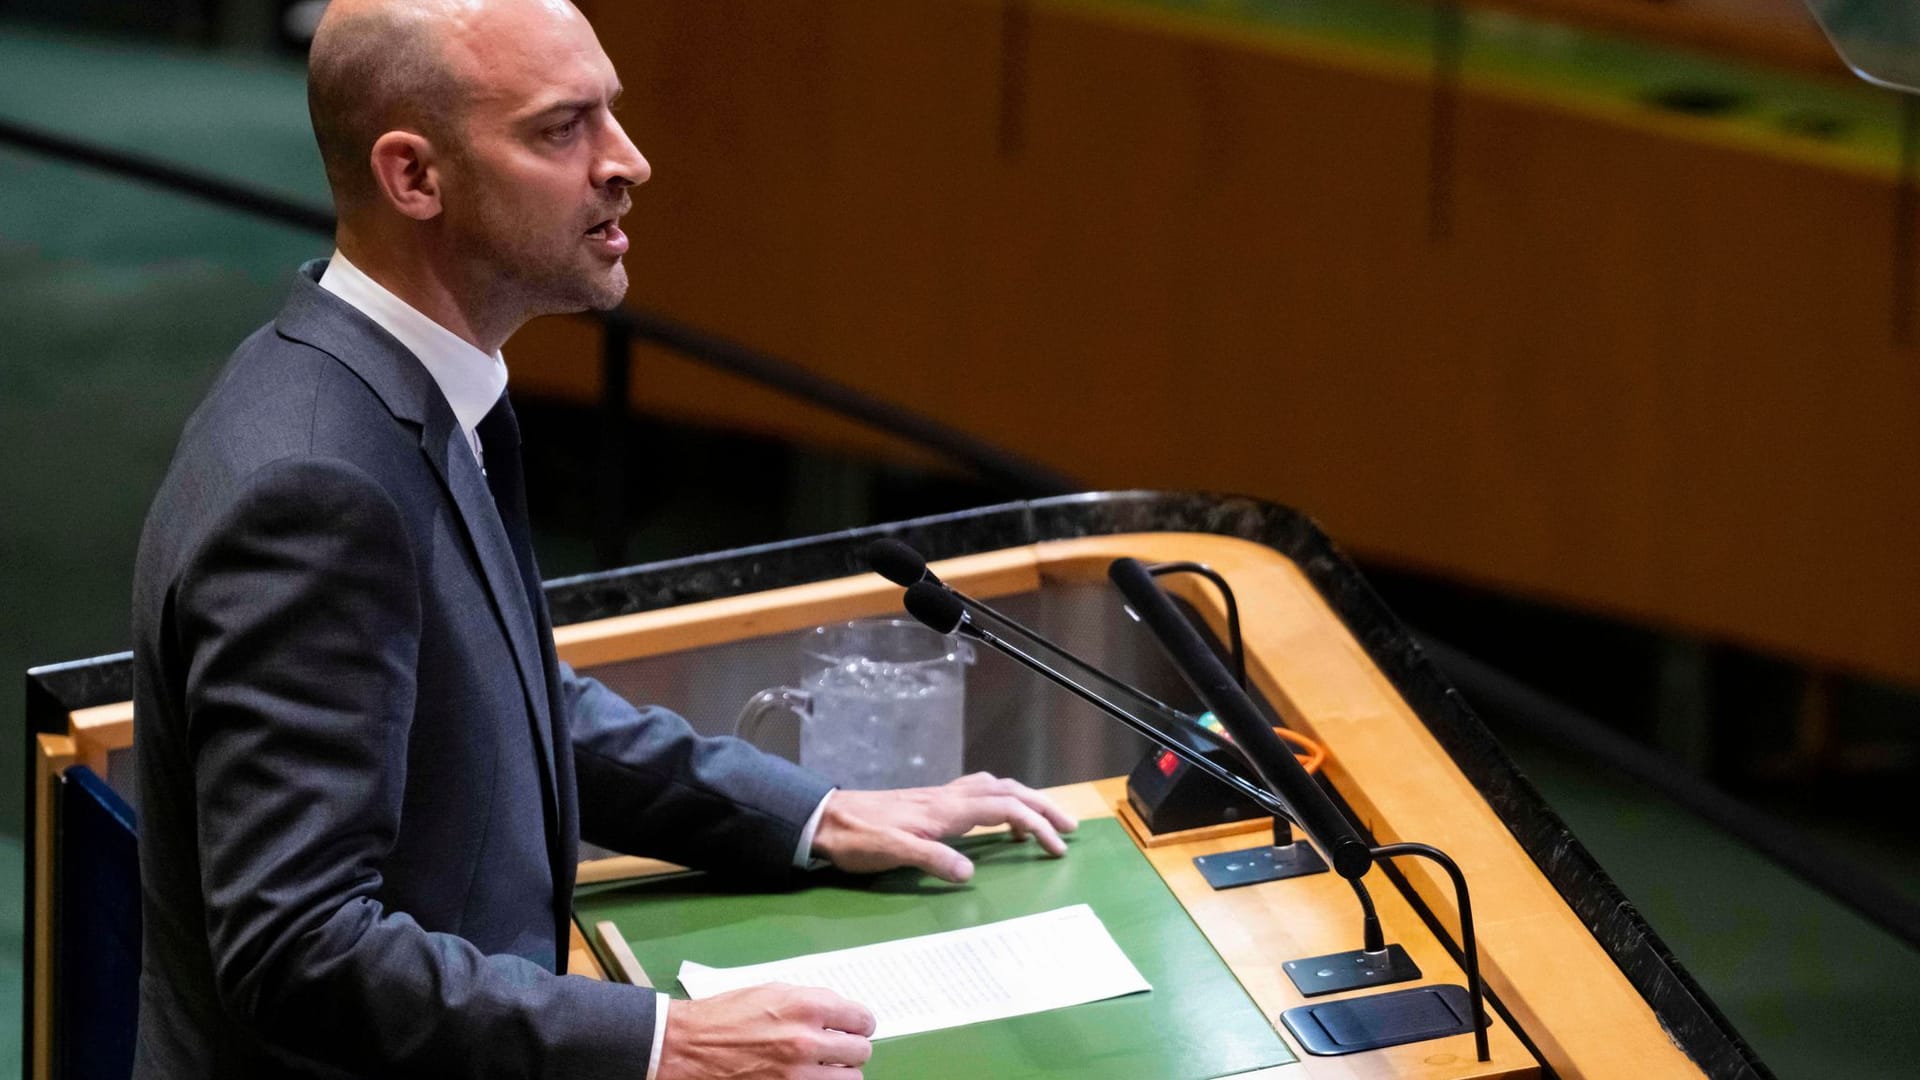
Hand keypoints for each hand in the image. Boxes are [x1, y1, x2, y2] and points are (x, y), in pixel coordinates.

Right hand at [656, 983, 874, 1079]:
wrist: (684, 1046)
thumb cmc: (724, 1015)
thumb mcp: (770, 991)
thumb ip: (809, 1002)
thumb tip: (839, 1013)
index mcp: (805, 1006)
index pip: (861, 1019)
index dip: (860, 1024)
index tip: (855, 1028)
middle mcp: (806, 1041)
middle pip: (860, 1052)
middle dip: (851, 1049)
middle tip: (840, 1049)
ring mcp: (797, 1075)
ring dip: (841, 1073)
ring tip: (825, 1067)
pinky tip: (809, 1077)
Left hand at [811, 772, 1078, 882]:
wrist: (823, 819)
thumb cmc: (856, 839)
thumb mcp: (892, 853)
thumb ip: (932, 859)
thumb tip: (970, 872)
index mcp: (945, 810)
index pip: (1004, 809)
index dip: (1035, 824)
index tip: (1057, 847)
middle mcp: (947, 797)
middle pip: (1007, 791)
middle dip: (1042, 807)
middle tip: (1069, 828)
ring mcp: (939, 796)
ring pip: (993, 786)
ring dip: (1024, 799)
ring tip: (1042, 820)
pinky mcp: (929, 801)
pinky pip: (977, 792)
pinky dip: (1000, 799)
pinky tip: (997, 815)